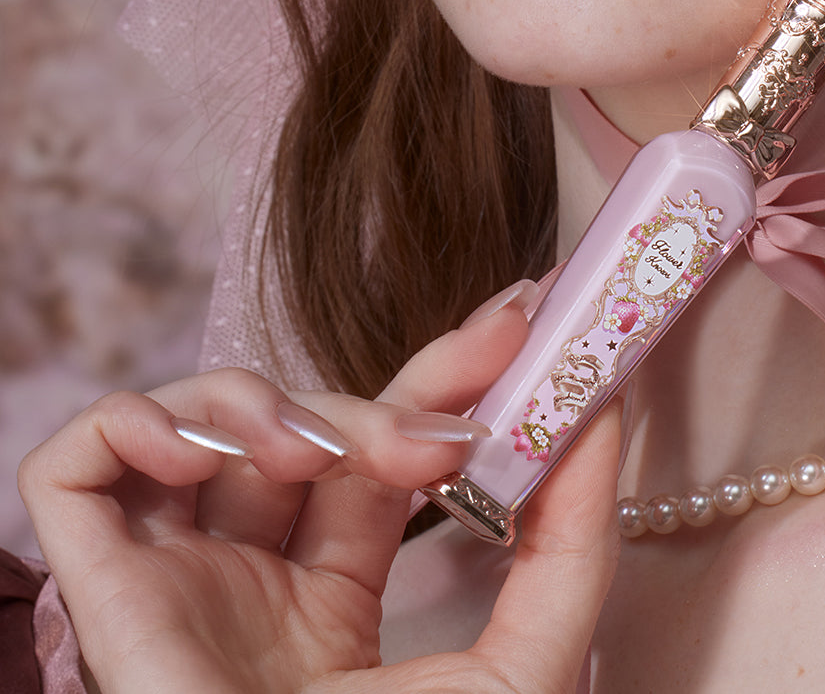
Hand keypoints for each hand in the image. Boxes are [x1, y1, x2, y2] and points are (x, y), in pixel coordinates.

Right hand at [19, 287, 620, 693]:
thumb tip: (598, 414)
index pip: (382, 449)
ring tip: (315, 457)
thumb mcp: (521, 670)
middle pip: (306, 423)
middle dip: (385, 390)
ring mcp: (173, 576)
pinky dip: (131, 424)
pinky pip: (78, 464)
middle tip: (458, 401)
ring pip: (204, 421)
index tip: (519, 316)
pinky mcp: (101, 585)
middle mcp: (246, 578)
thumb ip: (571, 547)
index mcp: (329, 603)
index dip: (443, 377)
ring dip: (269, 404)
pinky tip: (199, 455)